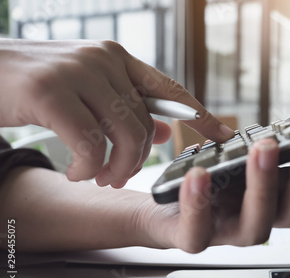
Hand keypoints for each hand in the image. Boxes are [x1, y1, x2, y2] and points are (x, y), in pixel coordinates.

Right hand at [0, 39, 233, 187]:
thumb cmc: (34, 86)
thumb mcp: (86, 92)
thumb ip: (126, 107)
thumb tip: (165, 130)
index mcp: (116, 58)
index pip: (170, 90)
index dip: (201, 115)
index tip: (225, 136)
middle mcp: (103, 59)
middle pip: (147, 124)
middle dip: (137, 161)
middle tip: (116, 176)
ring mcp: (77, 71)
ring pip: (126, 134)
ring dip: (115, 167)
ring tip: (97, 176)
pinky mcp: (50, 91)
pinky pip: (89, 143)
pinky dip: (86, 168)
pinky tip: (76, 173)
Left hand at [136, 133, 289, 252]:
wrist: (163, 208)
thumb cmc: (208, 181)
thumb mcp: (238, 160)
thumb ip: (266, 151)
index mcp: (274, 199)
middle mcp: (258, 219)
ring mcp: (227, 233)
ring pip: (255, 226)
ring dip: (263, 186)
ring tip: (263, 149)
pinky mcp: (192, 239)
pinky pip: (197, 232)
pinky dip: (199, 203)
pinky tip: (199, 174)